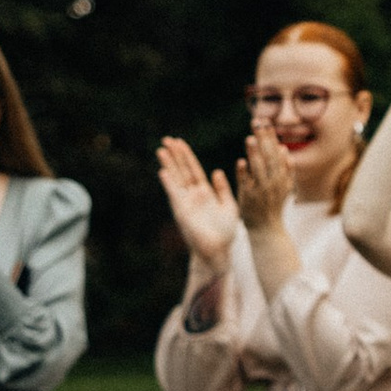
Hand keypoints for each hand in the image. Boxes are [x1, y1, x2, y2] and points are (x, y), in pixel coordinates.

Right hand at [155, 135, 240, 272]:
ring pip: (176, 179)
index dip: (187, 156)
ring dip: (169, 165)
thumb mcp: (229, 206)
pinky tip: (163, 171)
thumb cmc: (225, 233)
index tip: (180, 142)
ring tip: (161, 150)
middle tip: (166, 139)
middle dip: (175, 155)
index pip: (194, 170)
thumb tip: (217, 171)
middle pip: (182, 171)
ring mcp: (186, 203)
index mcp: (205, 193)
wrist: (218, 251)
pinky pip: (175, 194)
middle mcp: (193, 196)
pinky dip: (170, 183)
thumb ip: (223, 189)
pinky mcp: (182, 211)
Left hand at [235, 125, 293, 233]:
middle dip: (263, 139)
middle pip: (269, 157)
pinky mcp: (249, 199)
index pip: (276, 152)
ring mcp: (261, 190)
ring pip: (259, 169)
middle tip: (256, 122)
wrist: (267, 229)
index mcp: (283, 177)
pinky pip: (246, 184)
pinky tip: (240, 162)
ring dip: (255, 154)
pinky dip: (244, 174)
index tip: (264, 121)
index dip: (270, 136)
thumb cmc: (273, 206)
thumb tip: (284, 149)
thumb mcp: (284, 187)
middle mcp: (274, 182)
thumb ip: (286, 169)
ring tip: (250, 139)